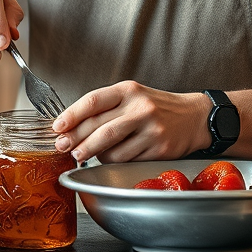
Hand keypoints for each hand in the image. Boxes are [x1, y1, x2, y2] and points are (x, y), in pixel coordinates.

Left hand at [52, 82, 211, 162]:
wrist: (194, 117)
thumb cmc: (157, 107)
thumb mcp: (132, 96)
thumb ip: (106, 107)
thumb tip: (71, 126)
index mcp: (129, 90)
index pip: (93, 101)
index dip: (72, 115)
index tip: (57, 126)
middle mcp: (140, 107)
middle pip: (99, 128)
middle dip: (76, 140)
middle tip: (62, 147)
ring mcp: (150, 129)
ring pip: (110, 149)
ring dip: (92, 154)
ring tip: (84, 154)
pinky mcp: (158, 148)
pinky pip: (126, 160)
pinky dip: (112, 162)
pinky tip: (109, 157)